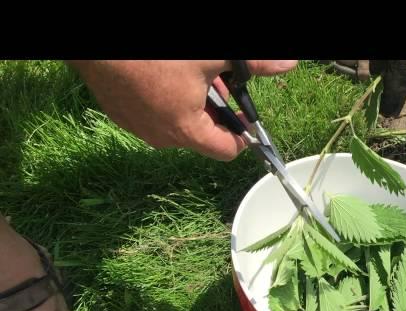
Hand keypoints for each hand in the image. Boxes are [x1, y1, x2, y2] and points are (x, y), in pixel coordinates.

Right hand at [68, 60, 297, 160]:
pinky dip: (167, 100)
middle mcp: (162, 137)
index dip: (242, 134)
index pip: (226, 151)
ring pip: (177, 123)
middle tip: (219, 81)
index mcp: (187, 130)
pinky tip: (165, 73)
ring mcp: (138, 127)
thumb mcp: (213, 56)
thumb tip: (287, 65)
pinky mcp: (120, 113)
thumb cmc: (158, 51)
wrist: (95, 43)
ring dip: (192, 103)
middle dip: (217, 111)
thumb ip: (253, 64)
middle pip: (203, 135)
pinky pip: (154, 114)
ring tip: (192, 73)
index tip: (243, 112)